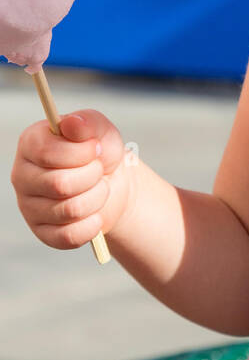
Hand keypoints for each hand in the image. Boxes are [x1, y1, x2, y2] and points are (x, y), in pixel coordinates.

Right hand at [10, 109, 135, 250]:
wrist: (114, 183)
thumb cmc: (100, 152)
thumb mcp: (100, 130)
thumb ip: (87, 123)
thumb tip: (71, 124)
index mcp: (30, 144)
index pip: (47, 152)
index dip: (81, 152)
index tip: (95, 148)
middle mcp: (23, 176)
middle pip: (59, 184)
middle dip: (93, 176)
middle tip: (99, 170)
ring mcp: (29, 207)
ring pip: (69, 210)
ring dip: (97, 198)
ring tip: (99, 188)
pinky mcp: (43, 233)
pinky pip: (68, 236)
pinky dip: (92, 225)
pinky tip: (95, 214)